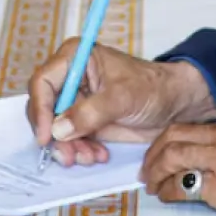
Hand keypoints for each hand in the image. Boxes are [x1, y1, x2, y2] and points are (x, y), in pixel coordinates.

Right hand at [27, 40, 215, 166]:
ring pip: (55, 129)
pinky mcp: (84, 121)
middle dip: (55, 134)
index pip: (42, 82)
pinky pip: (69, 140)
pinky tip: (98, 154)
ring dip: (69, 147)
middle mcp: (70, 78)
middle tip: (69, 155)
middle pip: (44, 109)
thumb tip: (59, 129)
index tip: (47, 135)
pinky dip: (80, 151)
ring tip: (90, 156)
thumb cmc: (153, 87)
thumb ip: (90, 112)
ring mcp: (76, 102)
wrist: (175, 105)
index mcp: (74, 58)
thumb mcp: (122, 97)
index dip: (40, 109)